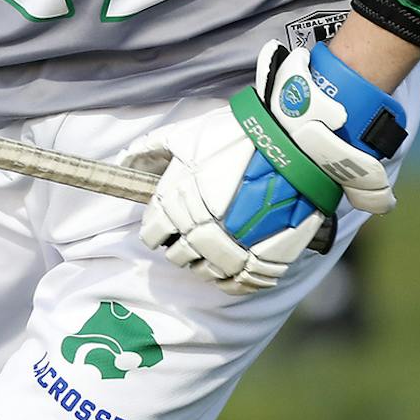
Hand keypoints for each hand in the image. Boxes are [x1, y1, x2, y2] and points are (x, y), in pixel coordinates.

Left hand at [128, 40, 405, 293]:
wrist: (296, 142)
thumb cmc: (237, 134)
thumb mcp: (186, 135)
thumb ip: (149, 150)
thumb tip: (124, 161)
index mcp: (176, 204)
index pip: (152, 235)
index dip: (157, 228)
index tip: (166, 223)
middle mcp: (199, 232)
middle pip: (178, 256)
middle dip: (181, 244)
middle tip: (193, 232)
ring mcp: (234, 250)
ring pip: (207, 273)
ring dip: (206, 263)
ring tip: (217, 246)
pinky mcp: (266, 260)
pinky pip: (242, 284)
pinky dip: (236, 280)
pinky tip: (237, 265)